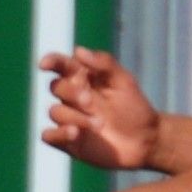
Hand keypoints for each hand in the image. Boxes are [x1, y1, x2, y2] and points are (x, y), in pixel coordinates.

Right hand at [39, 47, 160, 170]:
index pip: (61, 66)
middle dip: (70, 92)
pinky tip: (74, 133)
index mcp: (83, 79)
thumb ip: (104, 63)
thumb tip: (78, 51)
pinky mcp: (67, 141)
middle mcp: (71, 98)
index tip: (44, 64)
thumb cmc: (135, 108)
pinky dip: (57, 133)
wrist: (146, 141)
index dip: (51, 62)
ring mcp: (69, 119)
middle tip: (89, 101)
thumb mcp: (124, 81)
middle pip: (56, 87)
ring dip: (75, 117)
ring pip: (54, 112)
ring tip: (100, 125)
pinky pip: (48, 136)